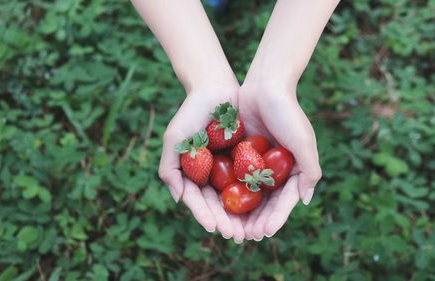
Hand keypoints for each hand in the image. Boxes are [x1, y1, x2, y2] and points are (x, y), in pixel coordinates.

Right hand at [158, 85, 245, 242]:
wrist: (215, 87)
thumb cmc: (191, 112)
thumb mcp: (175, 139)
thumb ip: (170, 168)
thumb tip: (179, 198)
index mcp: (193, 174)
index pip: (199, 201)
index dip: (206, 216)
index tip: (216, 228)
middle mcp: (211, 174)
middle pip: (219, 204)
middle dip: (227, 221)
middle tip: (237, 236)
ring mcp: (229, 168)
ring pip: (237, 197)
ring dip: (243, 216)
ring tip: (252, 230)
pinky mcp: (247, 159)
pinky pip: (252, 180)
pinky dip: (256, 194)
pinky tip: (264, 206)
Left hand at [239, 81, 321, 239]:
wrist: (265, 85)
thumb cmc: (287, 112)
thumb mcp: (303, 141)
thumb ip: (308, 171)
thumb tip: (305, 200)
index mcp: (293, 170)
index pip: (284, 201)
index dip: (275, 218)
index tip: (264, 233)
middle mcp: (276, 169)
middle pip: (266, 202)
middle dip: (257, 221)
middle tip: (245, 237)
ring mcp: (258, 162)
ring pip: (249, 194)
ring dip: (242, 212)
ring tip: (233, 228)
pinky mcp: (242, 154)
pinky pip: (235, 177)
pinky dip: (229, 192)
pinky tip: (220, 205)